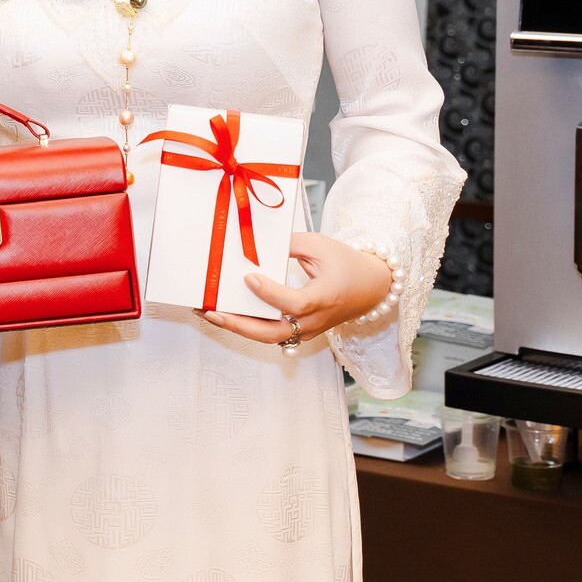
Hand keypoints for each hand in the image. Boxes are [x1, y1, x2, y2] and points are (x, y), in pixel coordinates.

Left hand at [201, 232, 393, 346]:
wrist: (373, 285)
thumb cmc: (346, 262)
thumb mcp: (319, 245)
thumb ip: (288, 245)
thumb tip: (254, 244)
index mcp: (323, 299)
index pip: (292, 303)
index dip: (269, 293)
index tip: (248, 277)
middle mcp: (314, 321)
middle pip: (273, 333)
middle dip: (239, 325)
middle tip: (210, 312)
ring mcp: (308, 330)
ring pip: (270, 337)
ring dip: (239, 328)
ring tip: (209, 314)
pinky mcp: (302, 331)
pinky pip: (274, 333)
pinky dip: (250, 326)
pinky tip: (227, 314)